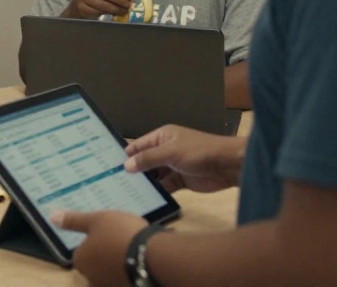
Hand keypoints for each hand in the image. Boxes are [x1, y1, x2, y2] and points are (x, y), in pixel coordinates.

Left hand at [49, 211, 146, 286]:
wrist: (152, 256)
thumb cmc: (120, 233)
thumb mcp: (96, 219)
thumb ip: (74, 221)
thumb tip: (51, 217)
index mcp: (80, 260)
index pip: (82, 251)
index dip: (96, 241)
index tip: (109, 234)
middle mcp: (91, 278)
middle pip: (96, 265)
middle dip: (107, 256)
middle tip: (122, 241)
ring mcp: (109, 286)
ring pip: (111, 273)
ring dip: (119, 264)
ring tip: (135, 250)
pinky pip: (125, 278)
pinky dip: (131, 271)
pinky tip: (143, 261)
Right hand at [124, 124, 244, 192]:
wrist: (227, 166)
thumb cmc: (198, 151)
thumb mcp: (170, 152)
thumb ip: (148, 159)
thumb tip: (126, 165)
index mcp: (162, 137)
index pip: (138, 145)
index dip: (125, 155)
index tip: (109, 166)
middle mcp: (165, 150)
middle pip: (145, 161)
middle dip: (133, 171)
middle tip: (114, 183)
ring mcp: (173, 167)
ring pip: (154, 176)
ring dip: (144, 183)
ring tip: (126, 193)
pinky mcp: (181, 181)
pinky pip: (165, 187)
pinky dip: (157, 192)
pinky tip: (145, 199)